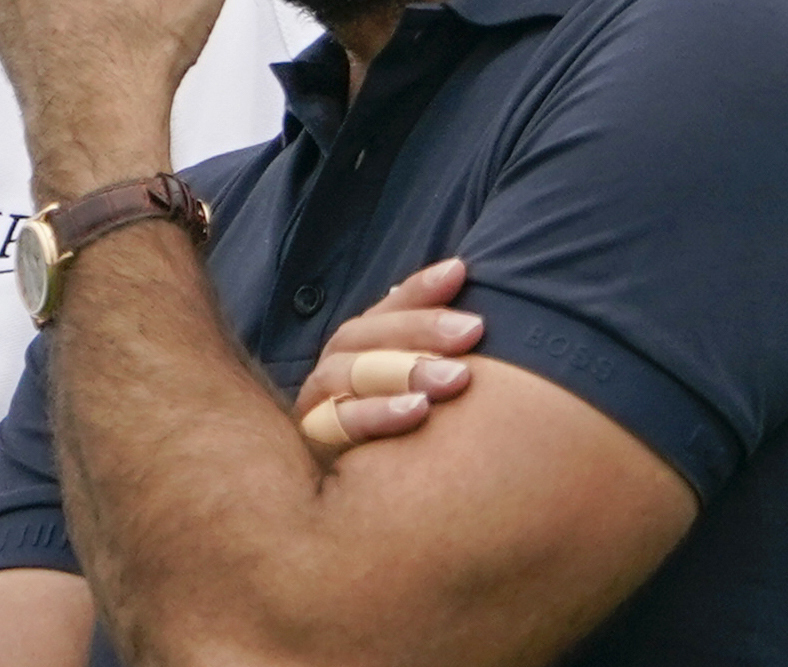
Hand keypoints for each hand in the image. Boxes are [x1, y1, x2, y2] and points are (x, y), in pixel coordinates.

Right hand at [293, 259, 484, 460]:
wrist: (347, 515)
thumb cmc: (402, 448)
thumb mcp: (421, 393)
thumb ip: (435, 351)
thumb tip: (463, 286)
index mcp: (354, 352)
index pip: (384, 310)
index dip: (420, 290)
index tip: (459, 272)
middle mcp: (331, 374)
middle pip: (364, 335)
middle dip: (420, 329)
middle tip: (473, 329)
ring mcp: (316, 408)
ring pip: (348, 373)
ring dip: (402, 369)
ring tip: (456, 376)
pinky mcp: (315, 446)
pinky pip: (338, 424)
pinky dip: (376, 414)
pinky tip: (418, 412)